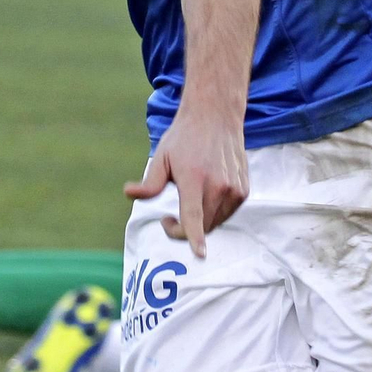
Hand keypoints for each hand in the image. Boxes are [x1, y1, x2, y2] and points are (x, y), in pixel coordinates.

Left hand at [125, 103, 248, 258]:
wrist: (216, 116)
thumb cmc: (184, 138)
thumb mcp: (162, 157)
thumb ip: (150, 183)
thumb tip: (129, 193)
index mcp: (194, 178)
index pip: (194, 215)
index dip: (194, 237)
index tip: (200, 254)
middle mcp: (218, 185)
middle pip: (202, 226)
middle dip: (183, 230)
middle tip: (168, 219)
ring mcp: (234, 188)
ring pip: (215, 222)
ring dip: (200, 221)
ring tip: (189, 199)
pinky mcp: (243, 190)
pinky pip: (226, 213)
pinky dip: (214, 212)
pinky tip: (207, 192)